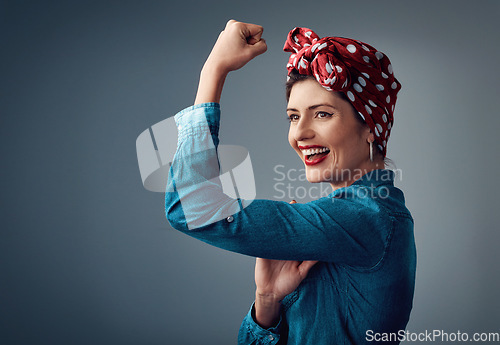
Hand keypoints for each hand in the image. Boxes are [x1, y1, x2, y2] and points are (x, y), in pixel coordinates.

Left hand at [204, 20, 266, 74]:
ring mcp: (229, 29)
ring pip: (247, 36)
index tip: (245, 48)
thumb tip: (263, 42)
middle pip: (253, 32)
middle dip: (250, 43)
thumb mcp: (251, 53)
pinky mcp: (227, 35)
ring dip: (245, 45)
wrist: (216, 66)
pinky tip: (232, 51)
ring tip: (235, 51)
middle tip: (239, 51)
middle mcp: (232, 24)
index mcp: (238, 25)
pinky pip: (240, 39)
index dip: (255, 42)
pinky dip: (239, 46)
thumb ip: (262, 46)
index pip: (259, 30)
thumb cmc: (230, 59)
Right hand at [253, 200, 317, 327]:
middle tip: (294, 203)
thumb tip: (323, 252)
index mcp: (294, 250)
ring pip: (275, 231)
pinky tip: (264, 223)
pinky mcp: (262, 251)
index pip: (299, 233)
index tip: (307, 211)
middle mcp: (284, 247)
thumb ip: (310, 262)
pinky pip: (262, 241)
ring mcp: (273, 248)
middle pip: (287, 228)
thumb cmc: (288, 284)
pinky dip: (262, 232)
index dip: (302, 223)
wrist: (271, 293)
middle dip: (290, 215)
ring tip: (280, 208)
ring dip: (277, 220)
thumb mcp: (301, 273)